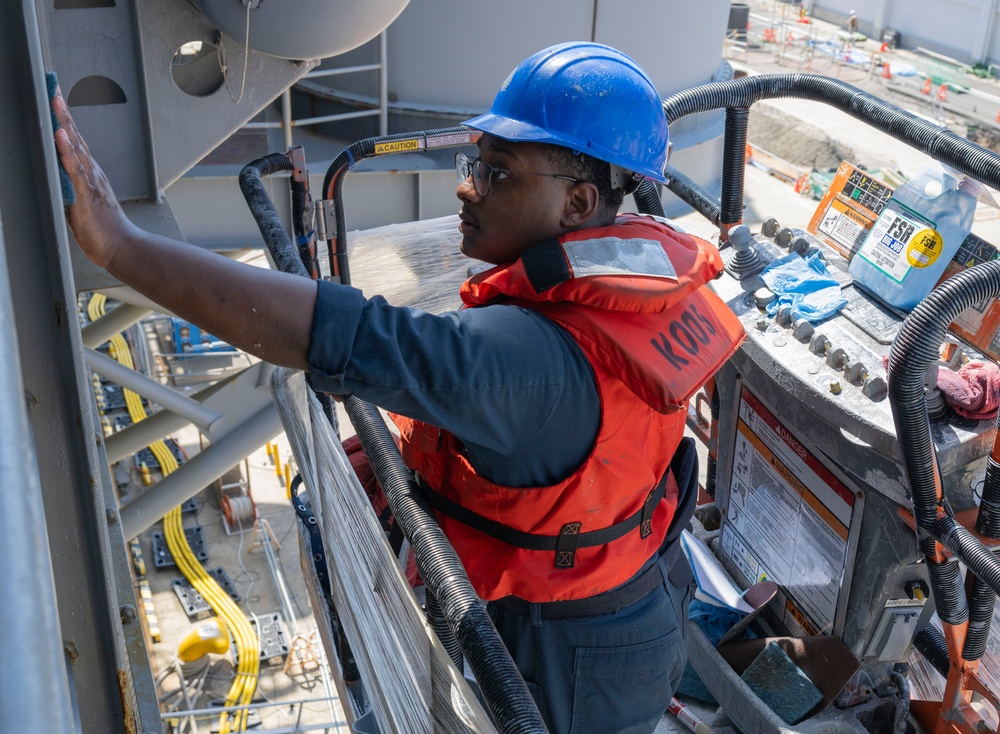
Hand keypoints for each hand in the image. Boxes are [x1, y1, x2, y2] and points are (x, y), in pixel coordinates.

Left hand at [52, 89, 135, 268]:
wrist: (122, 247)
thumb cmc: (105, 229)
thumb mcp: (83, 202)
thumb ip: (73, 186)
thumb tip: (58, 174)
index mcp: (91, 174)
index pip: (76, 140)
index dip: (65, 119)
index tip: (56, 97)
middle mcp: (92, 173)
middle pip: (76, 137)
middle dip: (63, 112)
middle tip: (53, 89)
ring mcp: (90, 183)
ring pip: (75, 148)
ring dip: (65, 123)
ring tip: (55, 102)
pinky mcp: (85, 196)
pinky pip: (75, 170)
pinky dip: (67, 151)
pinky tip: (60, 136)